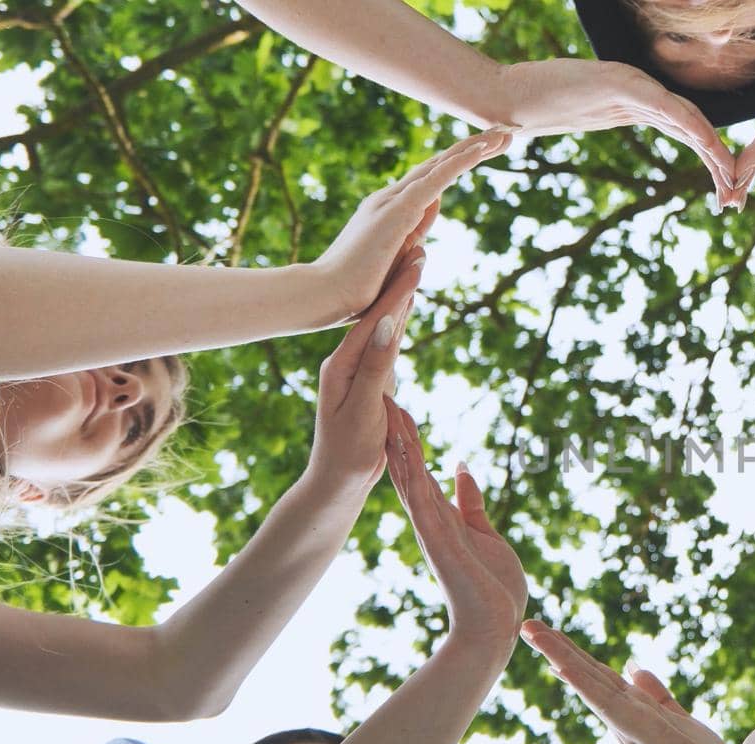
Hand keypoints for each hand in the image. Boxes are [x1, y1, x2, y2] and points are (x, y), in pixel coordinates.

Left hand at [305, 248, 422, 489]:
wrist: (336, 482)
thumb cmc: (348, 452)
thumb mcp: (363, 410)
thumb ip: (375, 367)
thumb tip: (388, 324)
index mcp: (342, 364)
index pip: (376, 320)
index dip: (398, 290)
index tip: (416, 262)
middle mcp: (348, 362)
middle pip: (379, 315)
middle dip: (399, 282)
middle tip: (418, 250)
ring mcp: (358, 372)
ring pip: (385, 328)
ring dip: (400, 296)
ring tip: (413, 268)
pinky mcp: (368, 384)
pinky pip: (389, 347)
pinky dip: (400, 323)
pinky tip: (404, 310)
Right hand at [314, 131, 511, 320]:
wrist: (323, 296)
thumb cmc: (353, 291)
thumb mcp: (390, 265)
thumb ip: (406, 247)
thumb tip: (422, 241)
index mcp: (389, 211)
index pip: (431, 180)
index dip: (458, 163)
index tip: (485, 152)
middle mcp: (390, 199)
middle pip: (439, 165)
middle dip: (474, 147)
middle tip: (505, 133)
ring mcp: (393, 202)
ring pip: (441, 165)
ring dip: (475, 147)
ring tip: (506, 133)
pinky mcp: (398, 211)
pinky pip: (436, 180)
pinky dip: (460, 162)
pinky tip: (483, 149)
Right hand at [384, 403, 527, 647]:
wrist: (495, 627)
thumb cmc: (493, 588)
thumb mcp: (486, 534)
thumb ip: (471, 504)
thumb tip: (463, 469)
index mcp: (442, 518)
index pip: (421, 470)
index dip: (410, 439)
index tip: (398, 407)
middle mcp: (431, 520)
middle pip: (409, 467)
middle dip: (397, 432)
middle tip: (382, 394)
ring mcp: (432, 530)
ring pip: (410, 478)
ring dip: (400, 445)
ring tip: (388, 410)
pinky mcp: (439, 542)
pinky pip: (422, 502)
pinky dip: (412, 476)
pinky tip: (403, 452)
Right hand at [497, 60, 735, 200]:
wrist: (500, 95)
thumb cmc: (529, 108)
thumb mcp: (573, 120)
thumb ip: (592, 121)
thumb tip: (597, 147)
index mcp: (634, 106)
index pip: (684, 129)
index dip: (710, 157)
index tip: (727, 192)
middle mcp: (639, 95)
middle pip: (693, 125)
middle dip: (720, 160)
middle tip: (740, 194)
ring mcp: (629, 85)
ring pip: (686, 116)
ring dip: (713, 148)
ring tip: (734, 176)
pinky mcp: (617, 80)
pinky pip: (663, 104)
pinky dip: (689, 122)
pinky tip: (710, 142)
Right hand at [519, 622, 739, 743]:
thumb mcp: (676, 718)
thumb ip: (655, 694)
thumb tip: (632, 667)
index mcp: (631, 710)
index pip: (597, 676)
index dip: (572, 653)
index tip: (547, 635)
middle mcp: (622, 716)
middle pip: (585, 674)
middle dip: (556, 648)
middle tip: (526, 624)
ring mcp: (628, 722)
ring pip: (589, 682)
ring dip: (560, 655)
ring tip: (532, 632)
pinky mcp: (640, 730)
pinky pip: (606, 703)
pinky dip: (583, 684)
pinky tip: (561, 666)